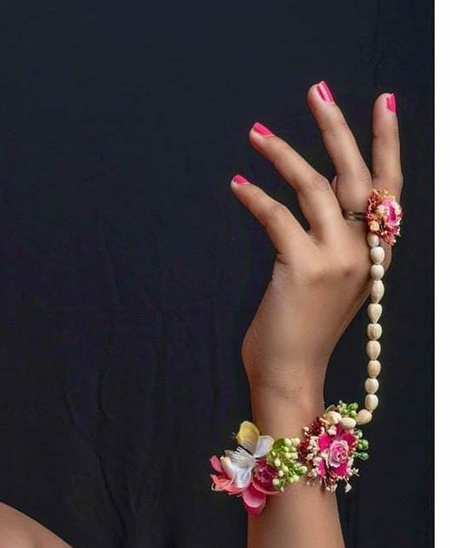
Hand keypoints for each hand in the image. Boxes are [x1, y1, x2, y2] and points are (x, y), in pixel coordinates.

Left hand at [231, 82, 402, 396]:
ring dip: (283, 154)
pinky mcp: (301, 267)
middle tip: (317, 90)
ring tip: (256, 133)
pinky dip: (255, 196)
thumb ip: (333, 239)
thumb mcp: (328, 281)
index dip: (386, 144)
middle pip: (357, 175)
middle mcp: (364, 253)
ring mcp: (336, 260)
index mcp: (376, 255)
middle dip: (337, 128)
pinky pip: (277, 216)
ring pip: (315, 188)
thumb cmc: (300, 332)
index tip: (381, 102)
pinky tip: (237, 183)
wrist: (290, 376)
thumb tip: (319, 189)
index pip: (389, 188)